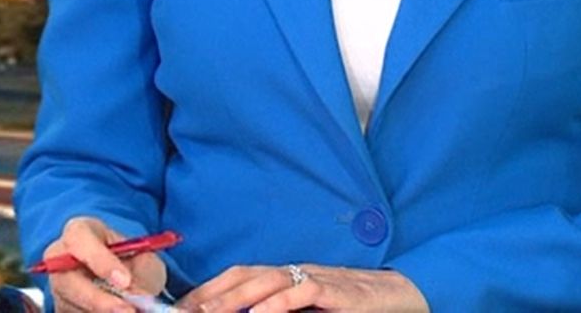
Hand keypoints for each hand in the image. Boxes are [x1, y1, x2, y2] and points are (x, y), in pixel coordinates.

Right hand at [41, 216, 168, 312]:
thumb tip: (141, 297)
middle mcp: (60, 259)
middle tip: (128, 310)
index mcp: (79, 232)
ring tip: (131, 311)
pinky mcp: (62, 309)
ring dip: (103, 311)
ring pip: (70, 305)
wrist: (125, 277)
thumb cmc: (129, 258)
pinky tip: (118, 312)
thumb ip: (142, 271)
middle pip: (66, 280)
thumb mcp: (143, 257)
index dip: (101, 261)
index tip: (125, 281)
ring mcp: (58, 287)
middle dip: (98, 299)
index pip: (79, 240)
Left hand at [180, 263, 427, 312]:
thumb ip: (280, 309)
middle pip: (246, 275)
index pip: (239, 275)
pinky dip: (277, 303)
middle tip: (185, 312)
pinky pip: (303, 293)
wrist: (399, 296)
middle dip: (212, 293)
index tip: (182, 306)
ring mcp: (317, 278)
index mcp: (287, 275)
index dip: (209, 288)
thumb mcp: (308, 310)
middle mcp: (297, 271)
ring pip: (269, 281)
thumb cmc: (350, 306)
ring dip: (235, 298)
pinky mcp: (337, 291)